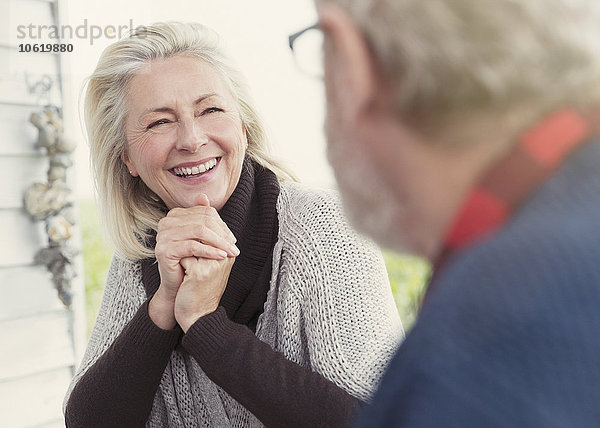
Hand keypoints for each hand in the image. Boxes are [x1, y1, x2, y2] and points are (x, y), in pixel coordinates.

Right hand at [149, 194, 238, 328]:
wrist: (178, 286)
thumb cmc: (191, 261)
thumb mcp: (199, 238)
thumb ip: (203, 218)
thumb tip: (204, 197)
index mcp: (174, 215)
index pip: (204, 213)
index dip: (221, 225)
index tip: (232, 238)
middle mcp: (166, 222)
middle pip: (203, 221)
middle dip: (222, 234)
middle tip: (234, 247)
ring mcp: (163, 235)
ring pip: (199, 232)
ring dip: (219, 243)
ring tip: (231, 253)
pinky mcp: (164, 249)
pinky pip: (193, 246)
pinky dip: (210, 251)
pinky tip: (221, 257)